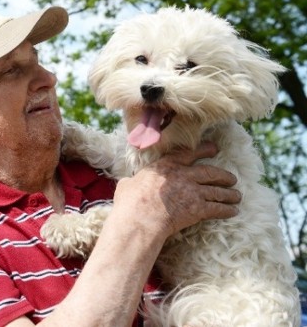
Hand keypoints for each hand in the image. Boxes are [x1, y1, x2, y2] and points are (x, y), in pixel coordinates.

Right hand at [113, 142, 239, 237]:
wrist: (141, 217)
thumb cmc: (130, 201)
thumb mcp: (128, 184)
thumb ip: (133, 181)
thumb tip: (128, 183)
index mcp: (166, 165)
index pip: (189, 153)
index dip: (204, 150)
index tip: (214, 148)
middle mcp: (183, 175)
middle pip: (210, 172)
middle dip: (223, 175)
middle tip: (232, 178)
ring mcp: (193, 192)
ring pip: (217, 191)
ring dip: (229, 194)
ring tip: (237, 195)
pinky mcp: (198, 209)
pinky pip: (217, 208)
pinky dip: (227, 210)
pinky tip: (233, 211)